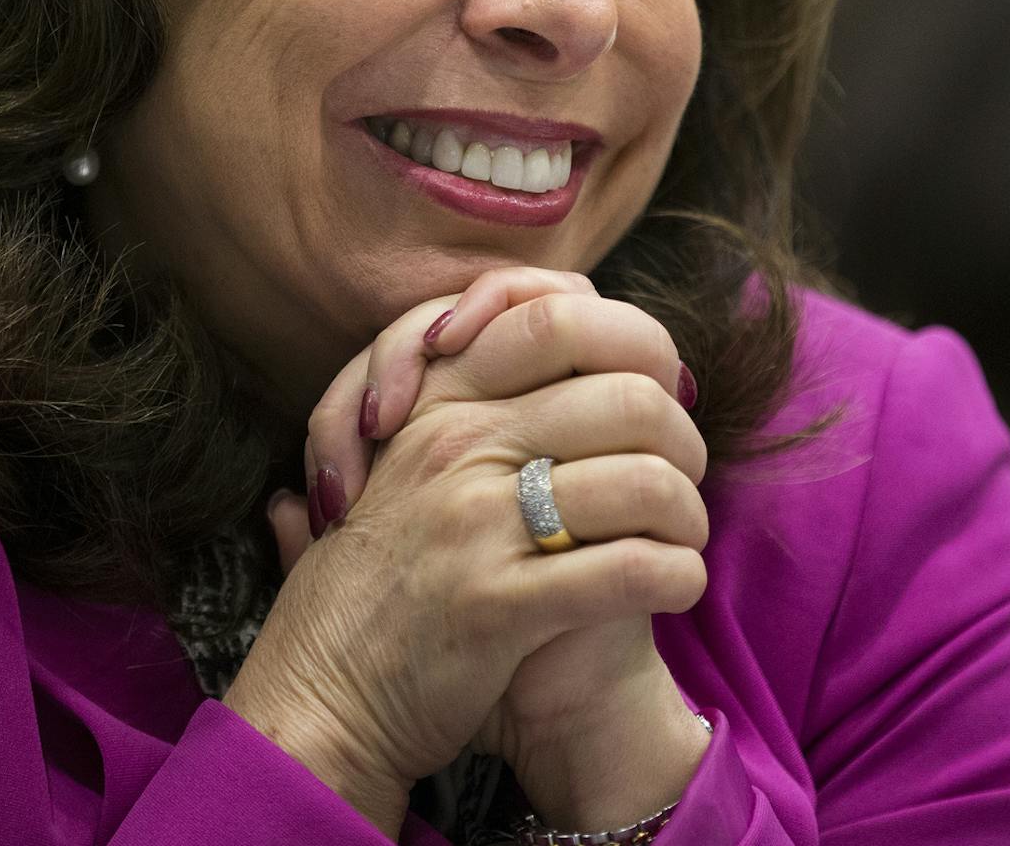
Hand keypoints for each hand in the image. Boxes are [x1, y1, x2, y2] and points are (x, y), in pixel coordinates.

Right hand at [223, 286, 708, 833]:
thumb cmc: (387, 578)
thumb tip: (576, 343)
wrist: (321, 692)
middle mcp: (455, 444)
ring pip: (645, 481)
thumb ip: (478, 405)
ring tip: (684, 539)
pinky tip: (676, 586)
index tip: (657, 394)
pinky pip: (629, 569)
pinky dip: (677, 576)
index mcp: (440, 401)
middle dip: (683, 440)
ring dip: (688, 516)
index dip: (637, 347)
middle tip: (685, 477)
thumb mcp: (411, 465)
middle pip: (628, 397)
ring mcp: (474, 522)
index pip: (563, 316)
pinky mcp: (496, 604)